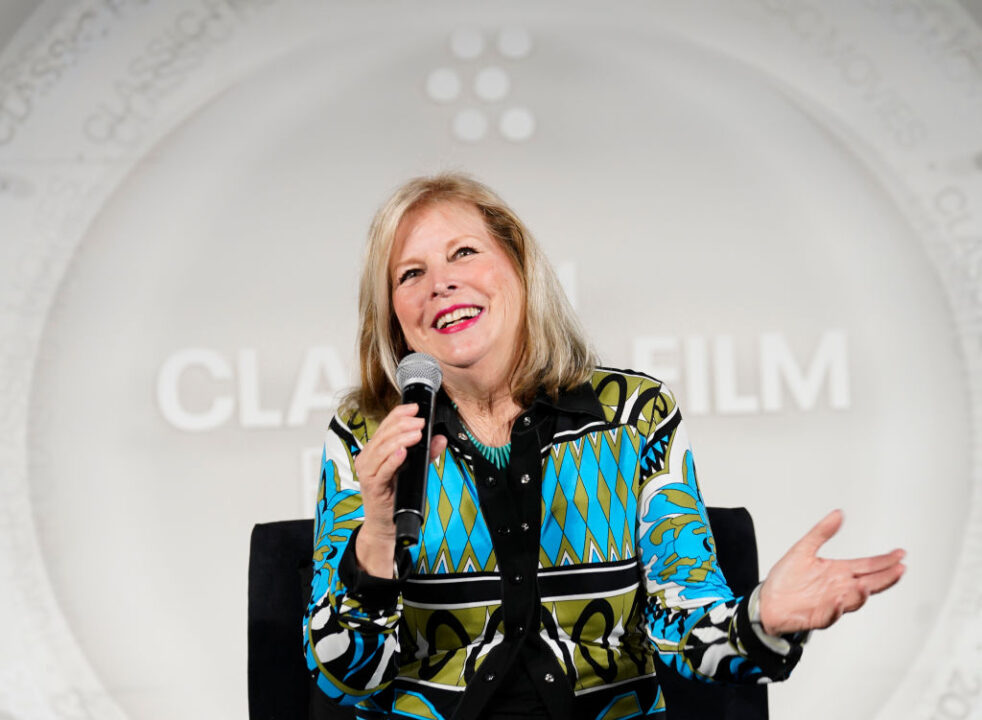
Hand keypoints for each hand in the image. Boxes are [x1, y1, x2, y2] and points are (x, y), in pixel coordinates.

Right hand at [353, 403, 446, 576]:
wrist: (385, 524)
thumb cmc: (396, 496)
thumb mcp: (414, 470)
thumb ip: (426, 454)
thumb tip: (440, 438)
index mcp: (375, 451)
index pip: (385, 425)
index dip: (399, 414)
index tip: (415, 408)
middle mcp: (367, 458)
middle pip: (384, 434)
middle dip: (403, 425)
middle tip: (420, 421)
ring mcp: (367, 472)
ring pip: (382, 449)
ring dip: (400, 438)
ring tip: (417, 433)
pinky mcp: (372, 486)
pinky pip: (382, 470)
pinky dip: (393, 459)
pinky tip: (403, 452)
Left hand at [758, 509, 905, 634]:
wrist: (767, 602)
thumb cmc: (786, 579)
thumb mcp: (803, 549)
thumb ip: (822, 532)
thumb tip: (838, 514)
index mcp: (838, 572)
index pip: (867, 566)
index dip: (884, 561)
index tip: (900, 554)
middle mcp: (839, 588)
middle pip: (869, 583)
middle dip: (885, 577)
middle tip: (899, 569)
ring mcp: (831, 604)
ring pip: (853, 600)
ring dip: (861, 594)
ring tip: (867, 584)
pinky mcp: (817, 616)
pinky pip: (829, 615)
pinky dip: (835, 610)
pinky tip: (839, 602)